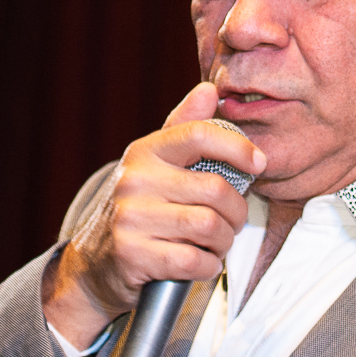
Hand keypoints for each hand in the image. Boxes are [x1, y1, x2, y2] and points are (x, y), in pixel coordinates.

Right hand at [41, 81, 265, 344]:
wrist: (96, 263)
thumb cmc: (142, 208)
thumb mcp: (157, 164)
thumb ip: (185, 128)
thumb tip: (209, 90)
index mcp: (145, 152)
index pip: (199, 135)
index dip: (238, 147)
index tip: (260, 164)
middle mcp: (134, 180)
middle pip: (215, 190)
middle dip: (237, 213)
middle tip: (232, 223)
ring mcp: (130, 218)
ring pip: (209, 226)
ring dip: (224, 242)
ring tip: (216, 243)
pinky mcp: (132, 255)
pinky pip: (194, 260)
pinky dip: (208, 266)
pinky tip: (202, 263)